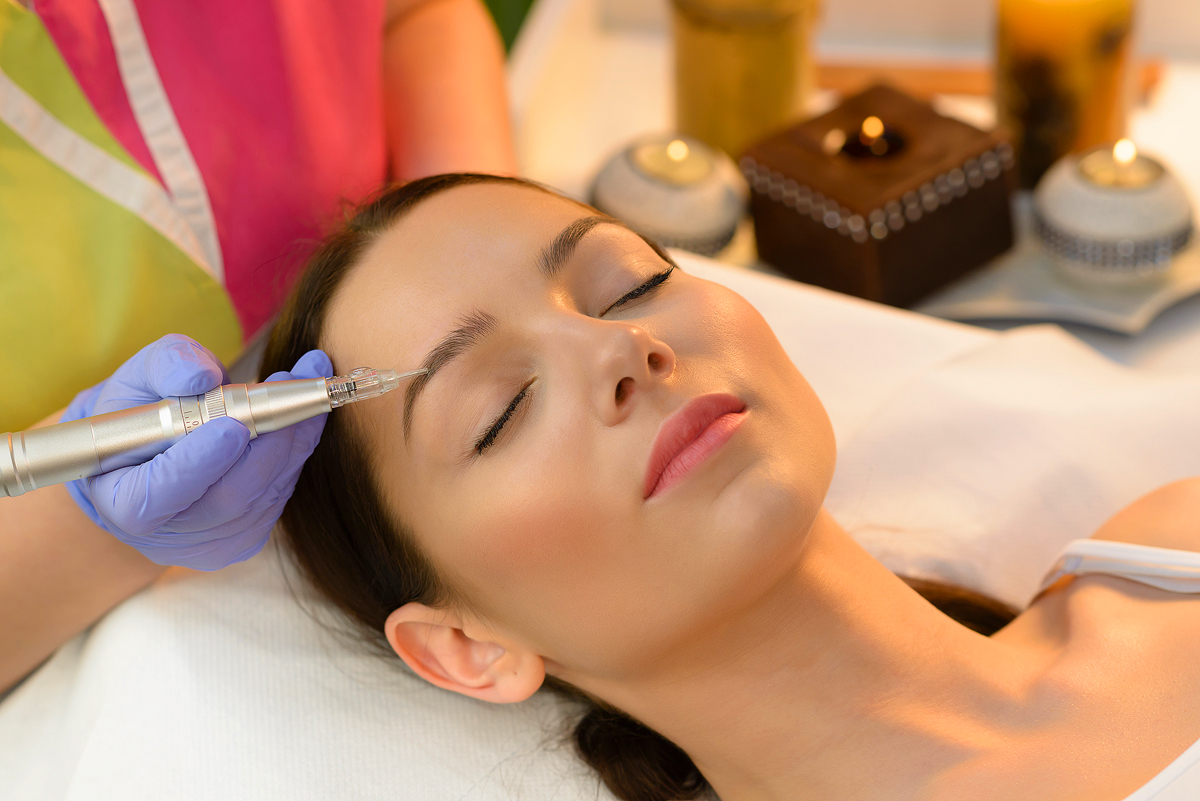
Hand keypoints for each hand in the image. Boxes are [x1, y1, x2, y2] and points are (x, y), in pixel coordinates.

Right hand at [64, 334, 331, 569]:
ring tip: (304, 387)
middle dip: (268, 440)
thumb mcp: (141, 375)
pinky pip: (279, 497)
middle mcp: (165, 535)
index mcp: (121, 501)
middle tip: (290, 386)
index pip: (156, 496)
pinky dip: (295, 454)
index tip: (233, 427)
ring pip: (263, 497)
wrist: (150, 449)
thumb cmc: (140, 408)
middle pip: (228, 498)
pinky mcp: (245, 541)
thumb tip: (202, 377)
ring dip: (293, 439)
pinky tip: (300, 418)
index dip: (198, 464)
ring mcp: (209, 545)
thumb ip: (167, 367)